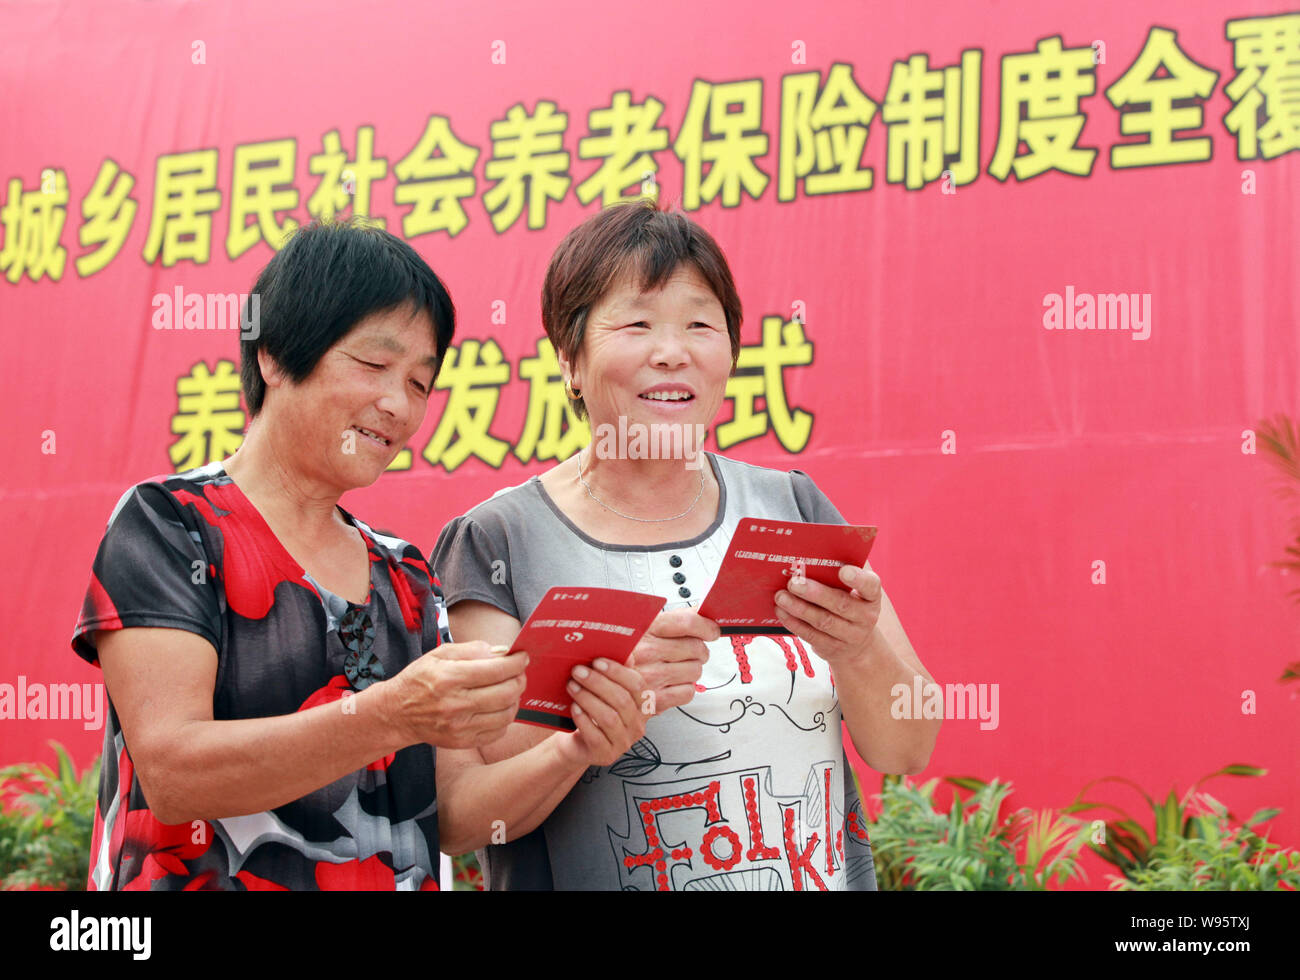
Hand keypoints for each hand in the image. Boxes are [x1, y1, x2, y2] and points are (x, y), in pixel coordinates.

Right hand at [381, 641, 527, 749]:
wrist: (397, 714)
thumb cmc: (420, 680)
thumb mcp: (440, 654)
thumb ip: (473, 650)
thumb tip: (503, 651)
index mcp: (449, 678)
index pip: (496, 670)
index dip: (516, 662)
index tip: (522, 656)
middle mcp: (455, 704)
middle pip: (506, 693)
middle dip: (519, 679)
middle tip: (519, 672)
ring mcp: (460, 727)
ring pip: (506, 714)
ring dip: (515, 699)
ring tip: (509, 689)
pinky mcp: (463, 742)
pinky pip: (498, 731)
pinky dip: (505, 717)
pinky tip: (498, 707)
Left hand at [557, 658, 646, 767]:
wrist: (579, 744)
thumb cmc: (594, 712)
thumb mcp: (606, 692)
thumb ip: (616, 673)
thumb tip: (624, 652)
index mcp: (643, 706)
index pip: (638, 685)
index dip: (618, 671)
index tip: (597, 661)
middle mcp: (638, 725)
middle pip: (622, 700)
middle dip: (597, 682)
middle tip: (578, 671)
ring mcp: (624, 743)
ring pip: (609, 717)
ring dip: (588, 698)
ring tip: (572, 686)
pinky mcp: (606, 755)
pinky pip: (596, 736)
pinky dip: (583, 719)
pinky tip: (574, 708)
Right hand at [626, 607, 718, 713]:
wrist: (597, 683)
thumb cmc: (622, 652)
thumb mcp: (642, 627)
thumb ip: (674, 618)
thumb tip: (702, 609)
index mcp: (644, 630)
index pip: (687, 622)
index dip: (706, 626)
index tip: (711, 630)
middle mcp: (647, 653)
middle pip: (696, 648)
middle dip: (698, 650)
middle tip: (690, 652)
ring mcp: (650, 677)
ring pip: (695, 670)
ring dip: (691, 669)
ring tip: (677, 667)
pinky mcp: (654, 700)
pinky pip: (688, 692)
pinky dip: (685, 688)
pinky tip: (673, 682)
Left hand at [773, 562, 882, 663]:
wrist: (857, 646)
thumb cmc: (850, 604)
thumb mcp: (854, 590)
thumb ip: (842, 568)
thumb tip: (820, 545)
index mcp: (871, 596)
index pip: (871, 586)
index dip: (858, 578)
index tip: (843, 570)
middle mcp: (865, 617)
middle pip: (841, 605)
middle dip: (815, 593)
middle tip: (794, 582)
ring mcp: (849, 636)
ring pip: (823, 621)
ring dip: (799, 608)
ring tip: (781, 596)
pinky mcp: (832, 648)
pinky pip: (811, 635)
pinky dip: (794, 622)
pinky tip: (781, 611)